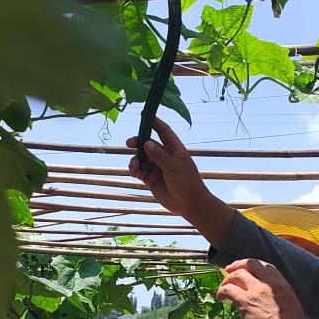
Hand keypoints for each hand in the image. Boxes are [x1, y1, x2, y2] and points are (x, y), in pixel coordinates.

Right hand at [127, 118, 234, 243]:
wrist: (189, 204)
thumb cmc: (187, 183)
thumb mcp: (174, 167)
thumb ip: (159, 155)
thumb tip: (146, 143)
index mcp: (175, 149)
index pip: (164, 132)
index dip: (155, 122)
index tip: (144, 114)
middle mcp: (165, 156)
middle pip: (148, 144)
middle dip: (138, 143)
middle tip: (130, 143)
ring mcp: (157, 167)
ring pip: (141, 158)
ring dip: (135, 160)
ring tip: (134, 167)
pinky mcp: (151, 179)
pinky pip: (139, 170)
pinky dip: (135, 170)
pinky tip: (135, 173)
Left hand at [216, 259, 309, 318]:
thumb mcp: (291, 304)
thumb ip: (279, 296)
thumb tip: (267, 298)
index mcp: (282, 284)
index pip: (265, 266)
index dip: (253, 265)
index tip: (246, 268)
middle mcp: (269, 283)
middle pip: (250, 264)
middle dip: (238, 265)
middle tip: (229, 269)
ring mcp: (256, 291)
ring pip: (237, 275)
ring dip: (227, 279)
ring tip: (223, 287)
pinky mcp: (245, 302)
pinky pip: (229, 290)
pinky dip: (222, 291)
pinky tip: (221, 297)